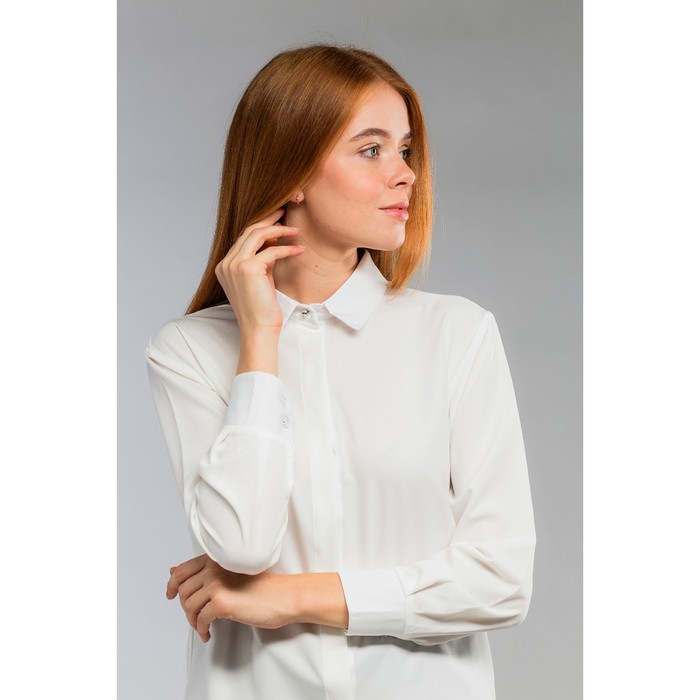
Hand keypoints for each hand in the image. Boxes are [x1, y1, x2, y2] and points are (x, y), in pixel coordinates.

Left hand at [166, 554, 295, 641]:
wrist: (285, 596)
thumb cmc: (263, 586)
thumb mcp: (231, 573)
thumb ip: (204, 571)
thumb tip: (174, 572)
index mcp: (217, 558)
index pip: (182, 570)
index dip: (172, 584)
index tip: (170, 594)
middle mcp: (215, 567)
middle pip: (182, 590)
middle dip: (185, 607)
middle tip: (196, 617)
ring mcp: (217, 583)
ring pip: (188, 606)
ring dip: (192, 621)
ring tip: (203, 627)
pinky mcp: (223, 602)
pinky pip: (200, 619)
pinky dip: (201, 630)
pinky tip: (209, 633)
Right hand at [215, 208, 305, 335]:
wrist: (259, 328)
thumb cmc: (262, 308)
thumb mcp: (260, 279)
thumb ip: (263, 260)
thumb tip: (274, 241)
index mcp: (225, 266)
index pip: (243, 238)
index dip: (262, 226)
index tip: (277, 220)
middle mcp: (226, 263)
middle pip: (249, 231)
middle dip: (269, 220)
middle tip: (286, 213)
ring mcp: (234, 265)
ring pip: (257, 235)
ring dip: (279, 230)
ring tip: (296, 230)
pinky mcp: (248, 269)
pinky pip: (271, 251)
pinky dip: (287, 249)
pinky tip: (299, 249)